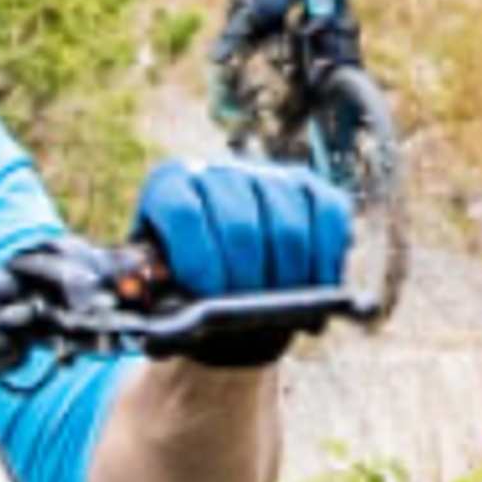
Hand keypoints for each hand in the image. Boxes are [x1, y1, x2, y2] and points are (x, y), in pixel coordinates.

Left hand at [132, 155, 351, 322]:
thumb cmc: (185, 290)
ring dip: (289, 277)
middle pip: (240, 223)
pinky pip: (328, 215)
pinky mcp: (307, 185)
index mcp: (169, 187)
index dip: (198, 260)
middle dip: (246, 279)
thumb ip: (154, 295)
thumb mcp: (155, 291)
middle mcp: (217, 169)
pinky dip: (327, 257)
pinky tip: (318, 287)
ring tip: (281, 308)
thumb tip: (158, 311)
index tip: (207, 297)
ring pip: (288, 224)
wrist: (223, 283)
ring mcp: (265, 173)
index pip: (184, 213)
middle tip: (248, 312)